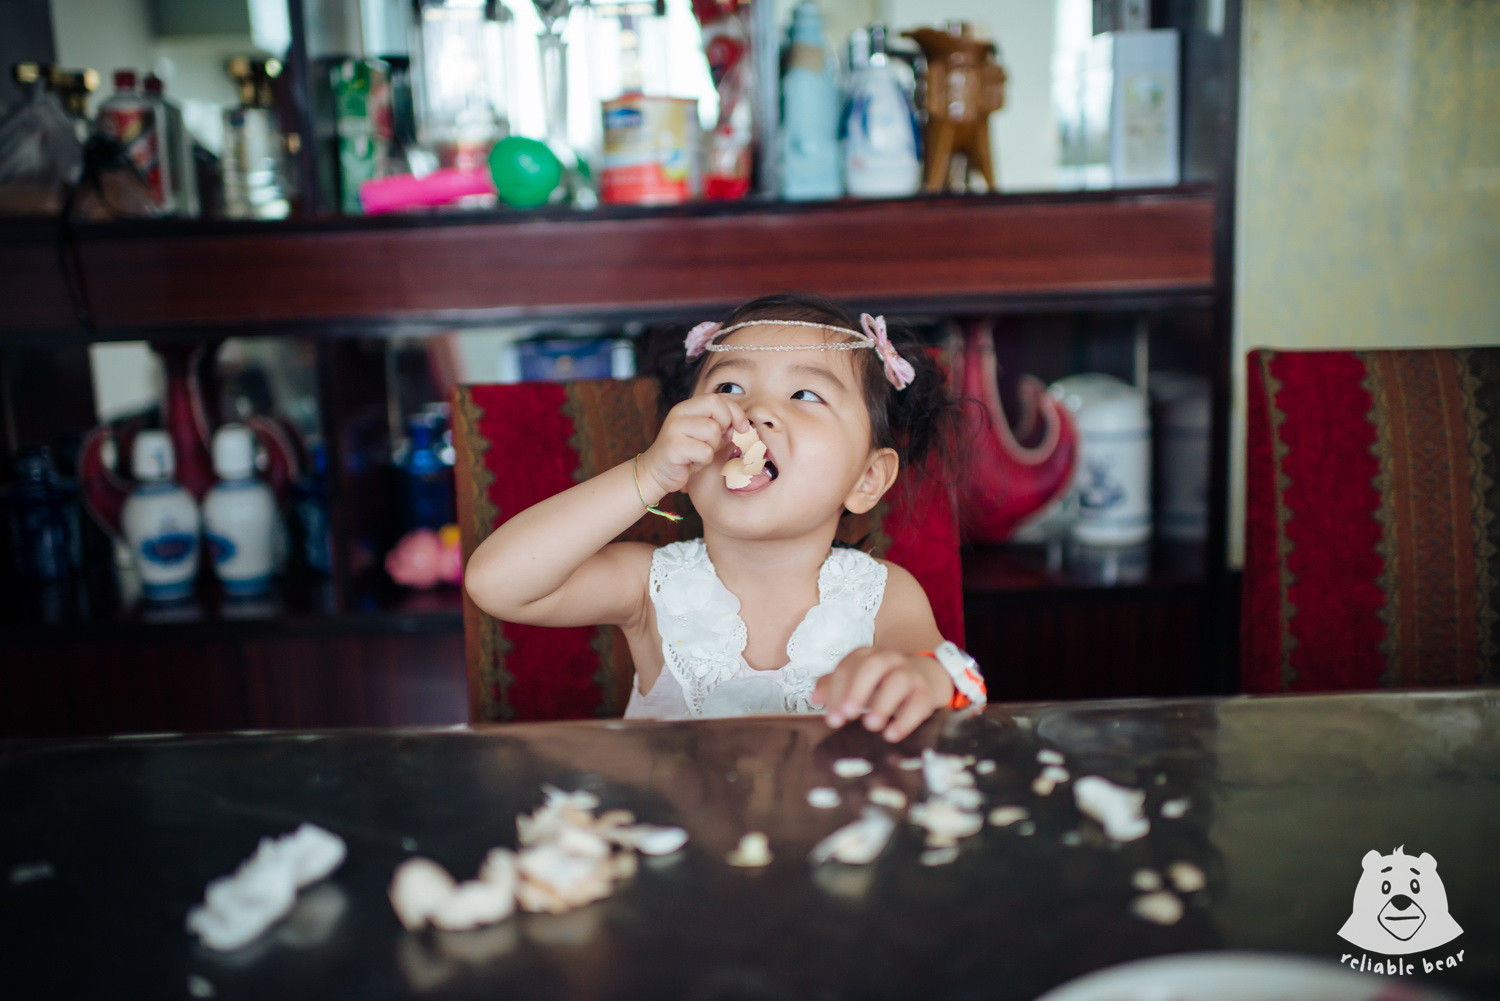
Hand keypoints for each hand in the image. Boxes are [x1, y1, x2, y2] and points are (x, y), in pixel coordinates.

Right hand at [637, 393, 749, 496]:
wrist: (656, 473)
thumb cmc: (686, 455)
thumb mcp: (706, 436)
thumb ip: (722, 426)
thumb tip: (742, 425)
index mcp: (688, 407)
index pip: (718, 398)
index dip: (735, 412)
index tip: (742, 428)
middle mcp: (679, 413)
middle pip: (716, 407)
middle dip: (725, 426)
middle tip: (717, 442)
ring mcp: (674, 428)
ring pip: (712, 431)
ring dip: (713, 447)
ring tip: (700, 454)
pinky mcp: (673, 447)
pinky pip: (705, 452)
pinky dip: (703, 461)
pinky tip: (692, 463)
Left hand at [812, 647, 953, 742]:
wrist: (926, 678)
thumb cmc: (883, 682)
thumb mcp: (859, 682)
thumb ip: (835, 687)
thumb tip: (815, 699)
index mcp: (867, 655)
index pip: (848, 667)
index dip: (837, 692)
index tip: (832, 718)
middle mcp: (889, 659)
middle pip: (873, 666)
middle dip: (857, 690)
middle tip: (848, 715)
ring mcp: (910, 673)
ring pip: (899, 681)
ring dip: (882, 704)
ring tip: (871, 726)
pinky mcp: (926, 692)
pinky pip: (919, 703)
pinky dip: (905, 720)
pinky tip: (891, 735)